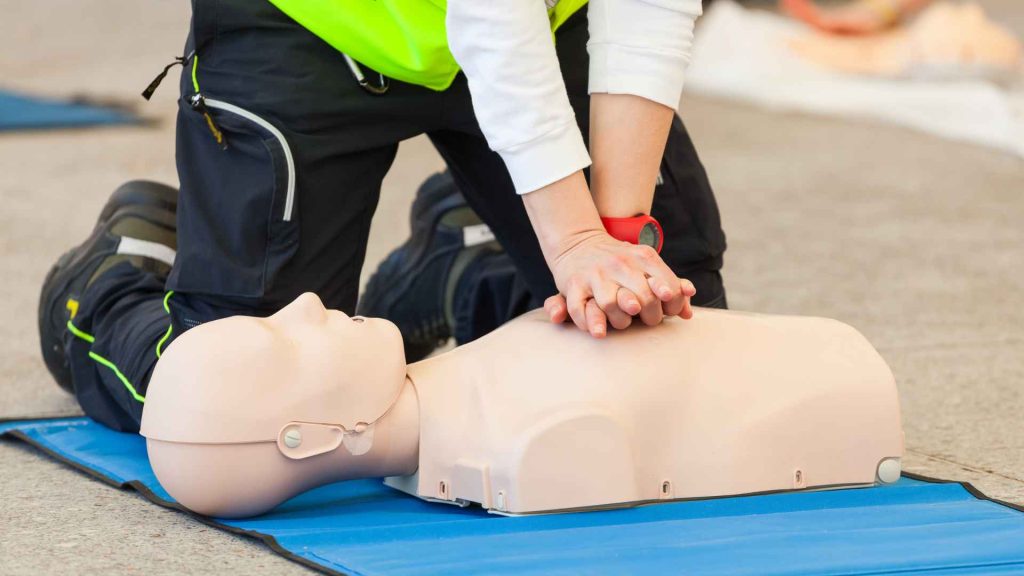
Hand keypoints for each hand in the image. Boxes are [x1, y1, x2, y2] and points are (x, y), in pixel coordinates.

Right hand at [545, 230, 696, 336]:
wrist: (579, 242)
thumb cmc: (620, 261)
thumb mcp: (646, 264)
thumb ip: (670, 286)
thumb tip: (687, 314)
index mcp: (643, 257)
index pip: (666, 285)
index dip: (672, 303)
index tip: (669, 309)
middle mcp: (619, 263)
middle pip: (642, 298)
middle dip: (650, 316)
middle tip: (648, 320)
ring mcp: (595, 274)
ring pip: (611, 305)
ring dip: (620, 321)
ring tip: (623, 322)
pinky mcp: (574, 284)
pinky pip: (581, 309)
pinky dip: (590, 323)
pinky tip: (600, 331)